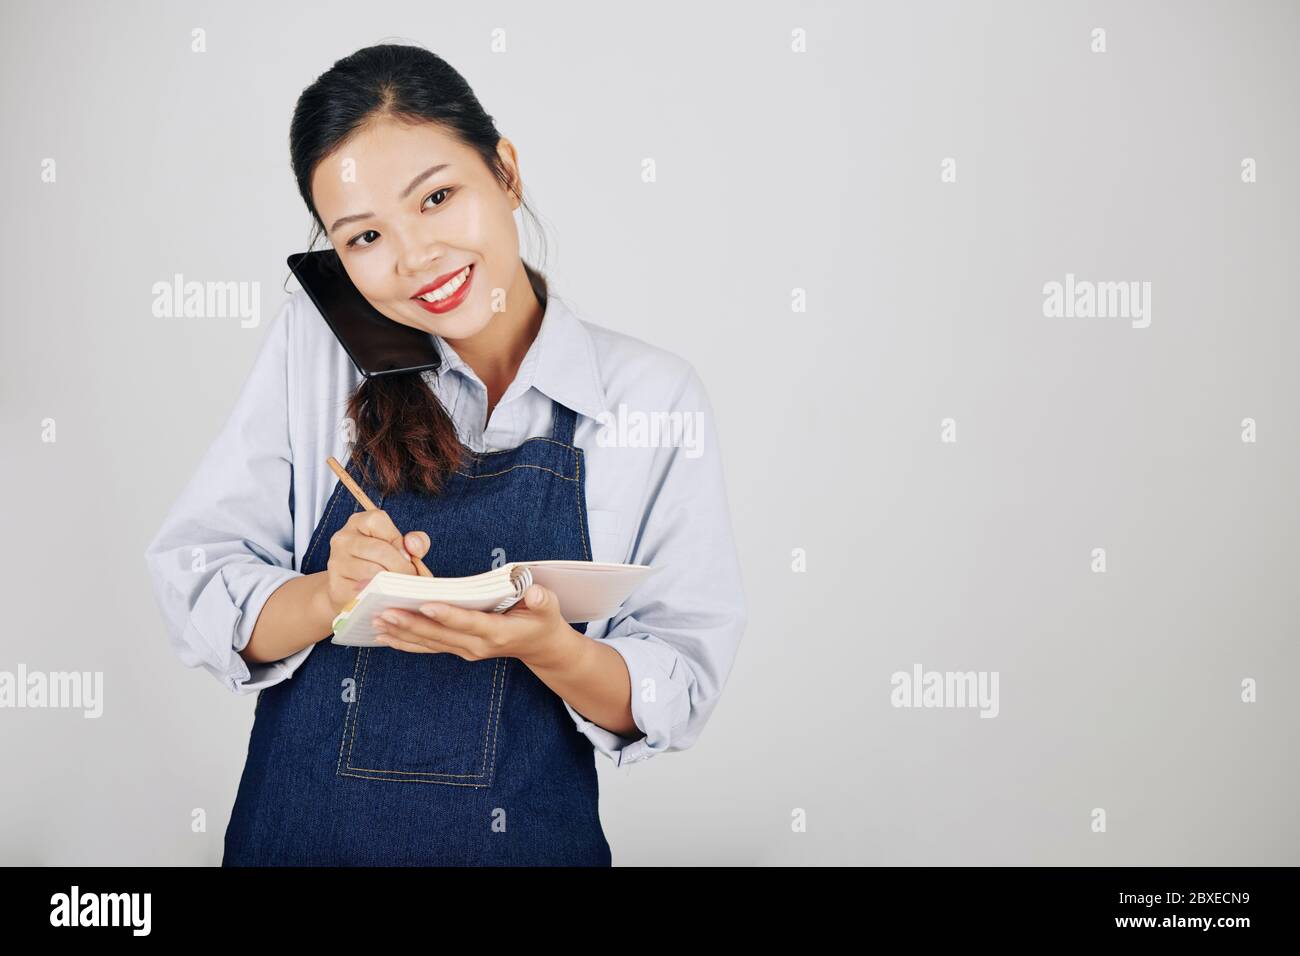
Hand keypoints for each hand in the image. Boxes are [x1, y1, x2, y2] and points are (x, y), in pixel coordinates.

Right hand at [323, 509, 429, 613]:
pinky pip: (365, 591)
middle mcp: (343, 539)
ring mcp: (337, 563)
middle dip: (402, 566)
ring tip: (400, 587)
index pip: (378, 520)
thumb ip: (416, 542)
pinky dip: (380, 595)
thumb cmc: (380, 564)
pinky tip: (386, 596)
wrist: (349, 590)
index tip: (406, 556)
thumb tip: (414, 546)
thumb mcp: (399, 546)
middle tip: (410, 578)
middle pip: (380, 549)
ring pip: (373, 572)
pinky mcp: (337, 587)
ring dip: (393, 582)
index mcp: (358, 522)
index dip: (397, 539)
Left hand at [371, 584, 583, 669]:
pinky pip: (427, 647)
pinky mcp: (457, 649)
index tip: (424, 605)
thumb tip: (535, 593)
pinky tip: (384, 635)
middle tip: (384, 611)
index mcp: (498, 633)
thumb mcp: (549, 607)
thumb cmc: (542, 620)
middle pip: (439, 635)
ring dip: (401, 633)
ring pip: (428, 643)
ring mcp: (465, 650)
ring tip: (375, 621)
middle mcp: (477, 646)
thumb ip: (541, 600)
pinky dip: (405, 641)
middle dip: (410, 623)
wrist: (539, 646)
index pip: (468, 623)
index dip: (447, 615)